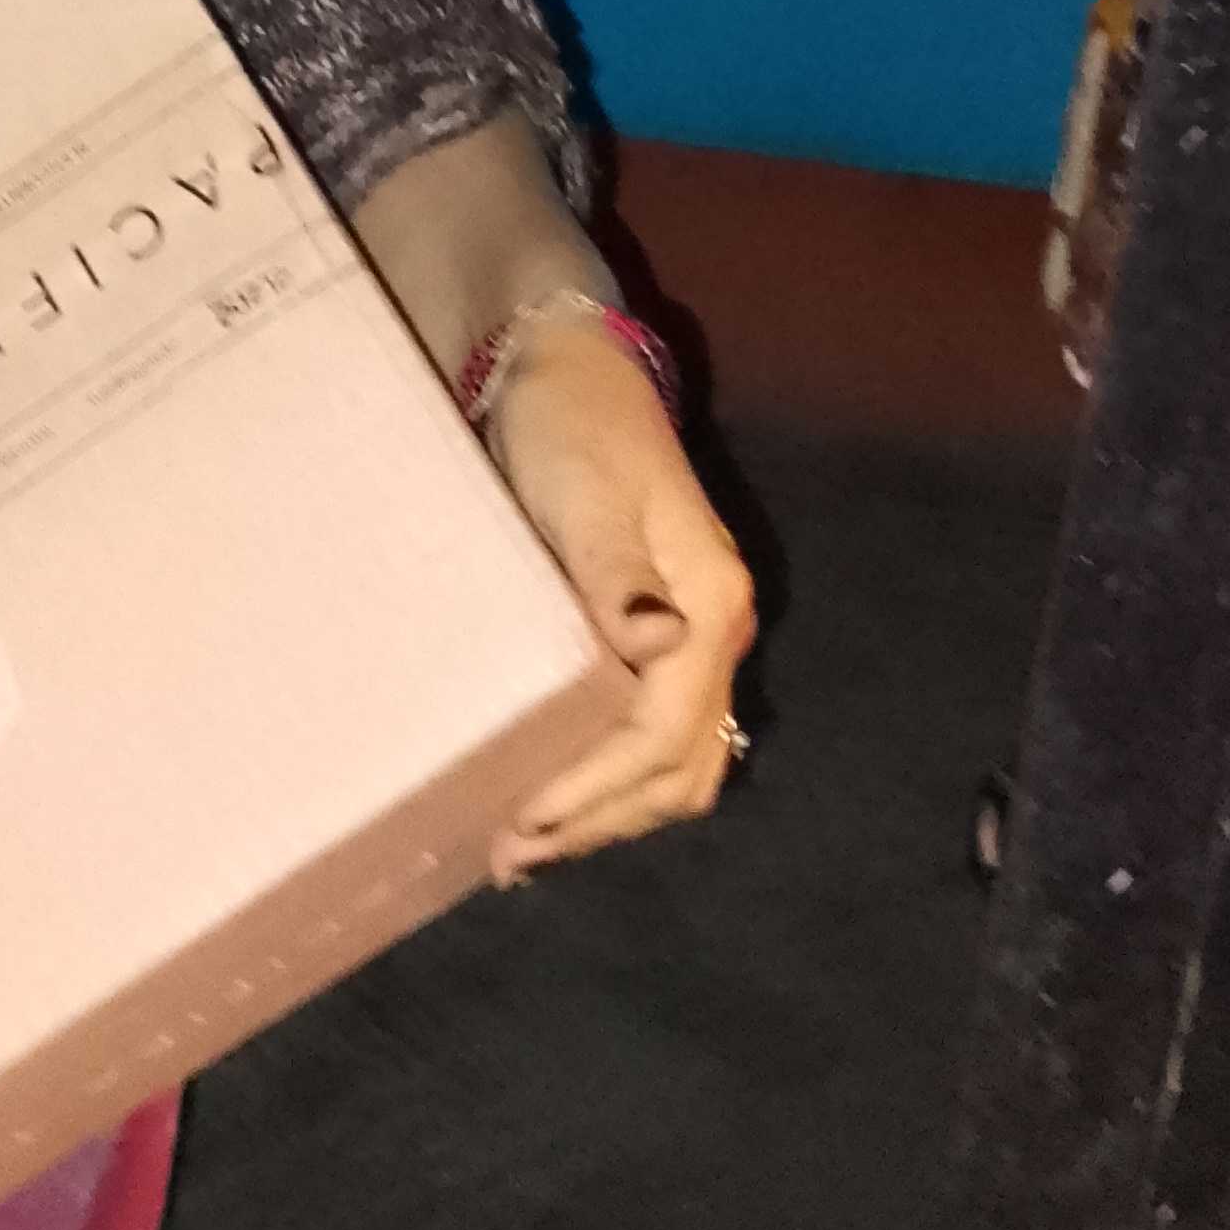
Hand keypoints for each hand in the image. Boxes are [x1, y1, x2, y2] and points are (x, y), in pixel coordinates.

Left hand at [482, 312, 754, 882]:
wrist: (574, 371)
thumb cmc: (574, 427)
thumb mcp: (586, 493)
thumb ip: (617, 574)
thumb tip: (661, 648)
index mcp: (709, 606)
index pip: (660, 731)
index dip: (594, 788)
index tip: (524, 822)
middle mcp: (717, 634)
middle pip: (678, 765)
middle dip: (600, 820)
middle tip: (511, 858)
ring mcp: (696, 640)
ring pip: (678, 763)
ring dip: (611, 813)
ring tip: (530, 847)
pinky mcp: (664, 639)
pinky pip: (657, 735)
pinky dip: (616, 780)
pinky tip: (560, 797)